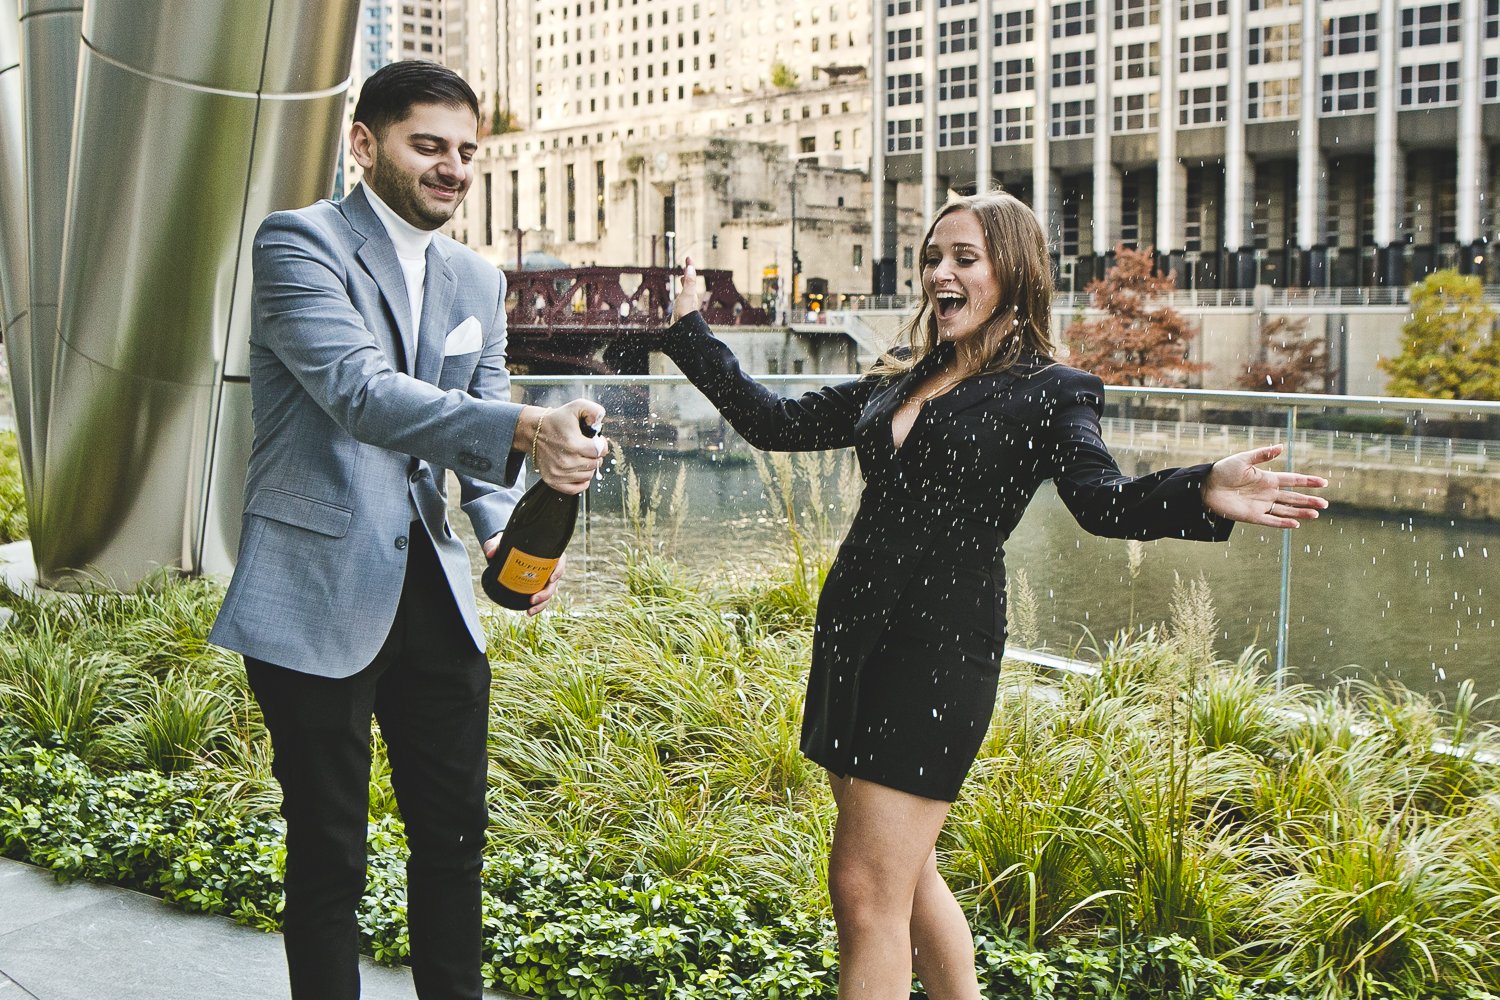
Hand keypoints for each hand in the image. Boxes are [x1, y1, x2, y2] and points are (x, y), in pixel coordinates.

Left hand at [479, 538, 565, 614]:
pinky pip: (541, 598)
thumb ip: (494, 545)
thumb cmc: (505, 543)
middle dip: (546, 593)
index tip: (552, 578)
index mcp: (546, 552)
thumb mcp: (499, 542)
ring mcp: (543, 577)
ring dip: (542, 604)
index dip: (559, 570)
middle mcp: (548, 566)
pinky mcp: (537, 586)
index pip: (560, 560)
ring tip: (529, 611)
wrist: (502, 550)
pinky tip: (528, 612)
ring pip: (549, 592)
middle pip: (554, 581)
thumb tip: (490, 554)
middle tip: (532, 600)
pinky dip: (537, 606)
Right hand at [532, 399, 607, 493]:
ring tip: (580, 456)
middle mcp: (565, 461)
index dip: (601, 445)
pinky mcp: (553, 481)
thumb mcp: (577, 407)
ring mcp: (558, 473)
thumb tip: (600, 422)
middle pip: (595, 464)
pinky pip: (577, 489)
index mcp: (572, 443)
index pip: (600, 451)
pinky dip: (581, 481)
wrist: (534, 432)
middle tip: (586, 448)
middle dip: (595, 455)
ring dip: (588, 467)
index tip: (596, 441)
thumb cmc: (557, 420)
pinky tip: (578, 469)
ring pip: (588, 476)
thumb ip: (594, 411)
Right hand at [670, 257, 702, 322]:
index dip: (690, 266)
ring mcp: (686, 303)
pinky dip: (680, 292)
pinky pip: (681, 297)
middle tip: (686, 266)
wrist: (683, 329)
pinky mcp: (681, 310)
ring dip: (684, 282)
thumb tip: (690, 267)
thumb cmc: (685, 312)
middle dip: (688, 273)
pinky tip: (678, 296)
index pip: (691, 275)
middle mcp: (690, 297)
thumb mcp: (687, 293)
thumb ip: (689, 281)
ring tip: (682, 278)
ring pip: (686, 289)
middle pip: (690, 281)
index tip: (688, 258)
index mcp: (692, 292)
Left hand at [1203, 444, 1328, 527]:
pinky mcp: (1252, 516)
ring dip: (1300, 513)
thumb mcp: (1243, 459)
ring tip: (1316, 514)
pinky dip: (1282, 523)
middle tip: (1325, 504)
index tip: (1324, 483)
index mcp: (1267, 478)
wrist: (1205, 486)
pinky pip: (1270, 521)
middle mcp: (1267, 493)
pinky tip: (1295, 525)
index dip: (1308, 482)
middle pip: (1293, 498)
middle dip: (1309, 501)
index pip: (1293, 480)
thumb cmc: (1223, 470)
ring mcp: (1261, 505)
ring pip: (1285, 511)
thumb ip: (1262, 455)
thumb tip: (1281, 447)